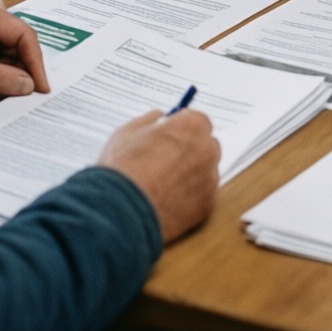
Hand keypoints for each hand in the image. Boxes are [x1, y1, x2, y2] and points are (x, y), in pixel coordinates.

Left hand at [0, 0, 49, 96]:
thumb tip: (27, 85)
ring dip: (12, 69)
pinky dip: (1, 68)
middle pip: (19, 42)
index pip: (24, 36)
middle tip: (31, 91)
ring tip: (15, 90)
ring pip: (9, 48)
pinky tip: (1, 82)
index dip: (36, 62)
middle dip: (25, 67)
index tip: (40, 85)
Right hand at [98, 108, 219, 241]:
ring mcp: (209, 179)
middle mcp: (207, 149)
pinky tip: (167, 202)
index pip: (198, 121)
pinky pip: (201, 197)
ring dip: (191, 176)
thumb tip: (158, 118)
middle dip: (190, 152)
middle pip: (205, 146)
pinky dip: (189, 199)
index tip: (173, 137)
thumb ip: (150, 121)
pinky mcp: (207, 206)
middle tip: (166, 162)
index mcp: (192, 125)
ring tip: (162, 186)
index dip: (183, 130)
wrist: (121, 212)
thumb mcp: (130, 132)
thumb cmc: (123, 169)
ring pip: (204, 173)